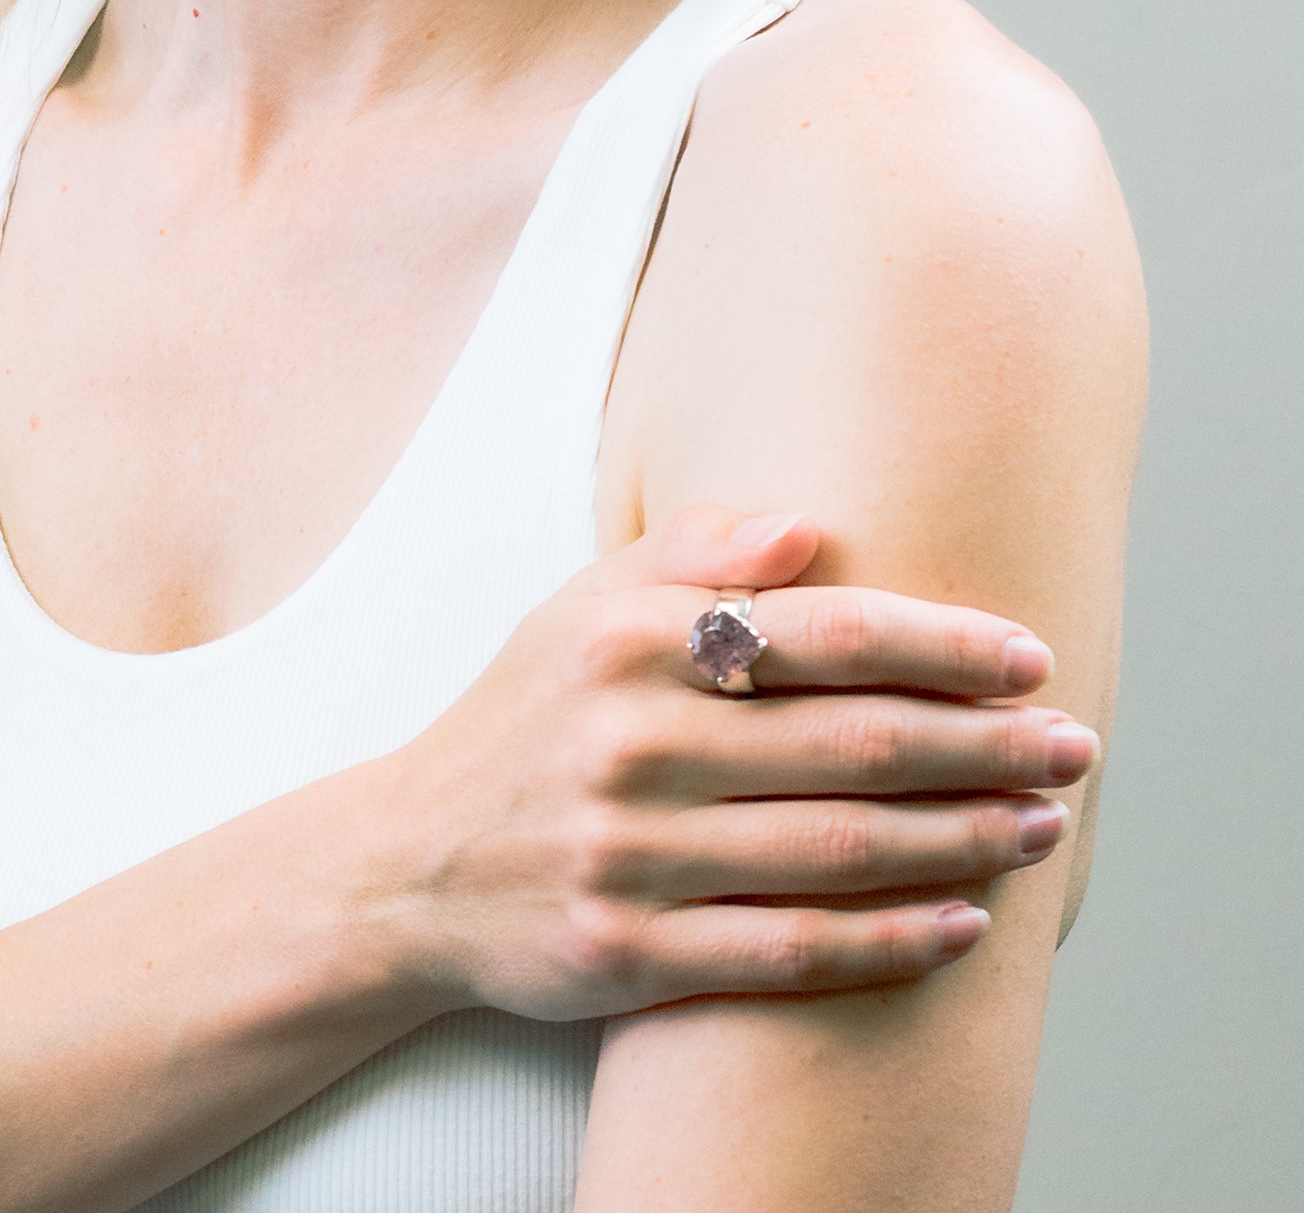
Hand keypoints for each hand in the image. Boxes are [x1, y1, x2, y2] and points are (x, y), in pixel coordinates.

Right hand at [371, 503, 1098, 1023]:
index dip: (940, 645)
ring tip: (1040, 827)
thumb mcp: (578, 610)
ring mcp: (626, 853)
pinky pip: (788, 952)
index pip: (817, 633)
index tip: (1027, 657)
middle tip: (1072, 747)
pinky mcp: (626, 953)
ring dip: (961, 841)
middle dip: (983, 744)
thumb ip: (690, 557)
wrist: (408, 864)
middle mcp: (628, 743)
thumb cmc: (523, 721)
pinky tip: (962, 926)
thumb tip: (807, 527)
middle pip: (848, 743)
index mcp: (625, 644)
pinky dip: (888, 942)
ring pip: (834, 850)